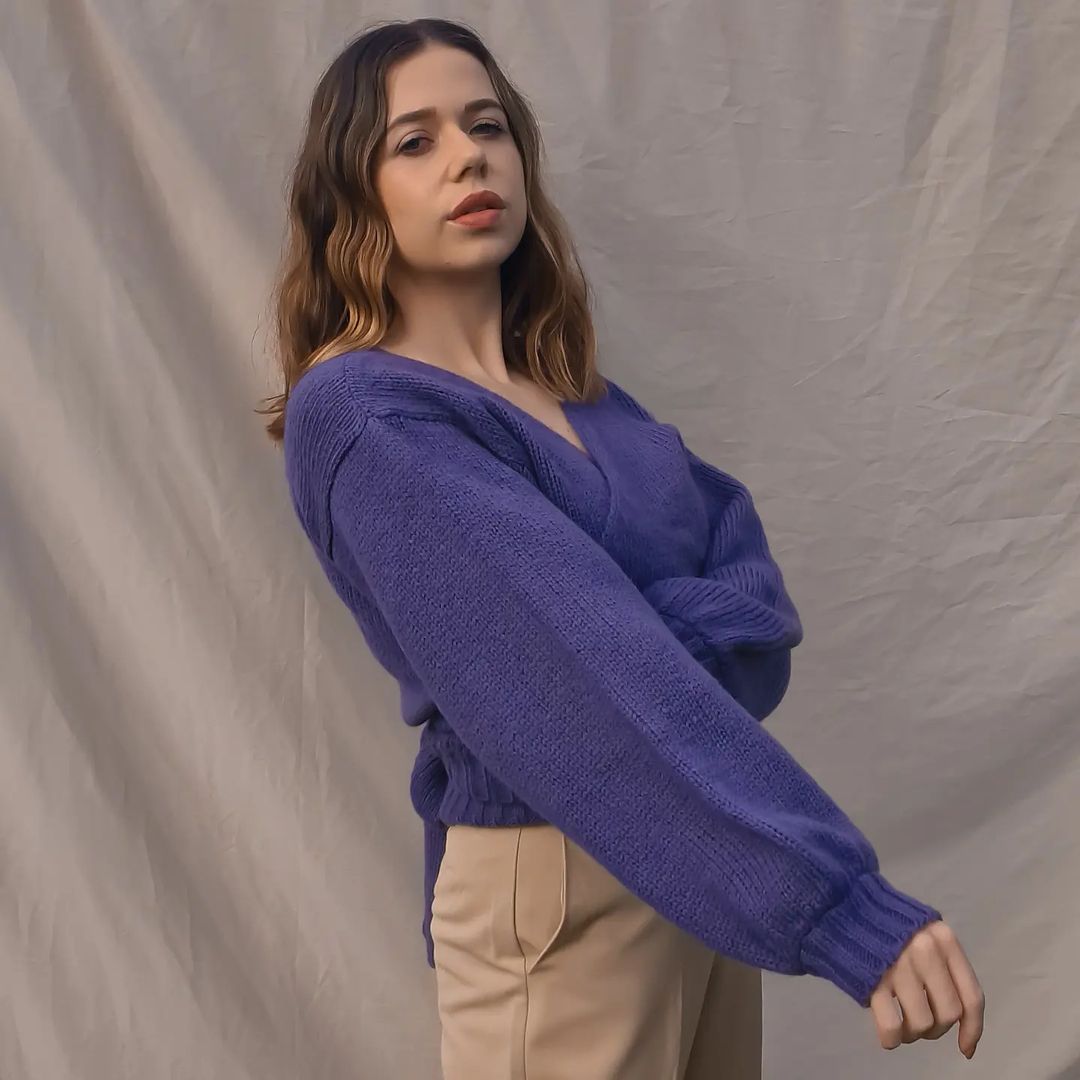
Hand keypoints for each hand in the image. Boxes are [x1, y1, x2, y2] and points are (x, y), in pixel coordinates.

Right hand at [869, 920, 984, 1058]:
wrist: (840, 905)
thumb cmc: (886, 923)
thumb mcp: (924, 931)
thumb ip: (943, 963)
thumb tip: (959, 1016)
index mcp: (944, 939)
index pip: (971, 996)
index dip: (972, 1029)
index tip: (966, 1049)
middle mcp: (926, 951)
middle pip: (948, 1013)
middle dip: (936, 1029)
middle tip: (921, 1025)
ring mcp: (899, 965)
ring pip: (922, 1023)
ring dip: (914, 1034)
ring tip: (902, 1026)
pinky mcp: (872, 979)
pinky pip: (892, 1026)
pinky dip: (892, 1039)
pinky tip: (888, 1036)